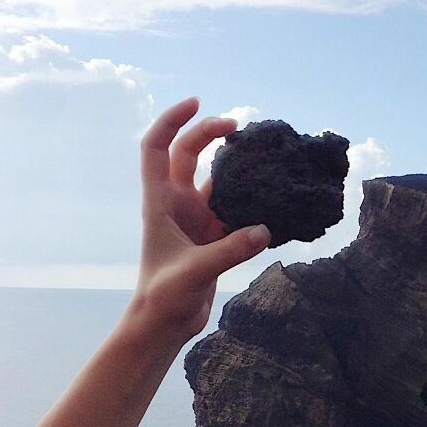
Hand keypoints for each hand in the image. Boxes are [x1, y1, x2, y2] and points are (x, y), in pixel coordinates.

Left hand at [128, 97, 270, 343]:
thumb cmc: (164, 296)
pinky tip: (271, 198)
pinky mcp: (212, 236)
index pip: (156, 148)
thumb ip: (230, 251)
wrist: (164, 323)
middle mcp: (176, 204)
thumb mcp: (195, 271)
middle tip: (238, 127)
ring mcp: (194, 218)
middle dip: (208, 133)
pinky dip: (249, 201)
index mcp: (160, 202)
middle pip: (188, 154)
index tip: (197, 103)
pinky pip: (233, 208)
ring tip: (261, 155)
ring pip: (214, 179)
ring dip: (233, 166)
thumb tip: (265, 229)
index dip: (171, 120)